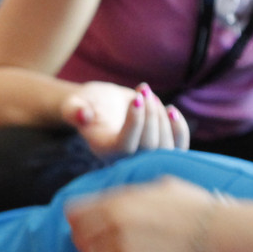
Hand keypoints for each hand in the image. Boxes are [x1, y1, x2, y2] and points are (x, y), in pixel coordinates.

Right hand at [63, 82, 190, 156]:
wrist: (101, 108)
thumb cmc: (86, 104)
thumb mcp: (75, 104)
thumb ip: (73, 110)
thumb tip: (82, 115)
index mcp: (104, 151)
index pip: (125, 146)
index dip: (135, 123)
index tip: (137, 97)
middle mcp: (126, 161)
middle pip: (149, 148)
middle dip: (151, 115)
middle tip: (143, 91)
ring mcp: (146, 157)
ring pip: (166, 148)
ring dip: (163, 118)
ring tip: (150, 96)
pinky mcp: (160, 149)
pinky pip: (179, 147)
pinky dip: (179, 129)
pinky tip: (171, 110)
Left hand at [64, 176, 223, 251]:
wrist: (218, 236)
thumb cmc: (198, 209)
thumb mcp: (162, 187)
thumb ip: (134, 194)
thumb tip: (124, 197)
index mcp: (117, 201)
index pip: (73, 213)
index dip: (80, 222)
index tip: (91, 229)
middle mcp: (112, 223)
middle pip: (79, 239)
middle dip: (89, 246)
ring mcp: (120, 249)